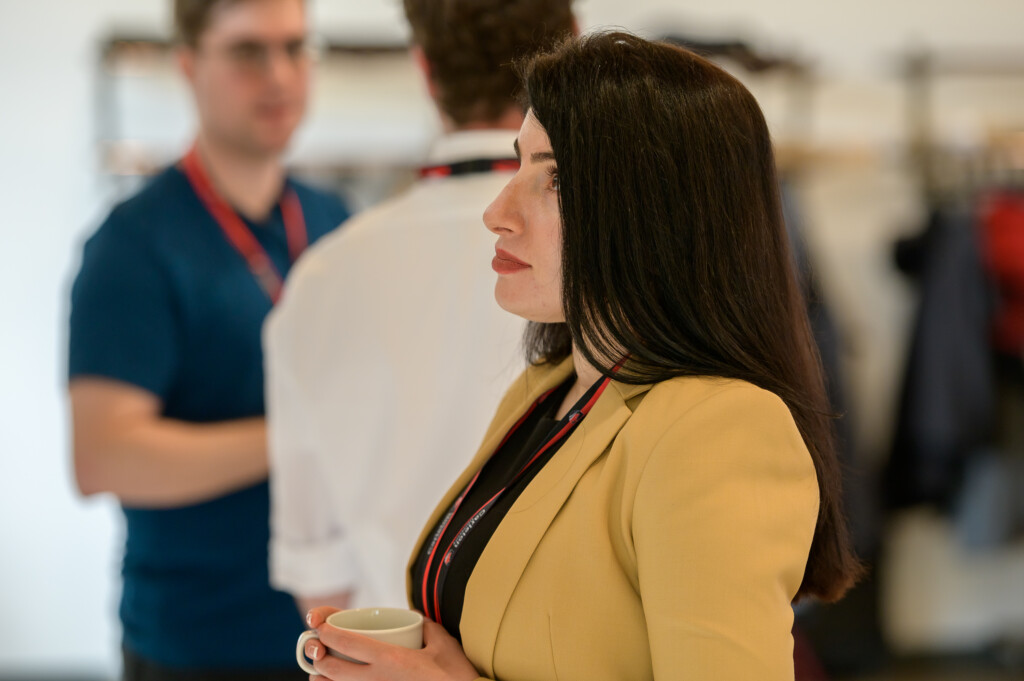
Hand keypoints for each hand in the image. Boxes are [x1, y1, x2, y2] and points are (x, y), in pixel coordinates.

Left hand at [304, 606, 479, 680]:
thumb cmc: (456, 677)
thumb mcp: (442, 645)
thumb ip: (426, 628)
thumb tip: (418, 620)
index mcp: (390, 659)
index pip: (347, 642)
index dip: (327, 632)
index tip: (319, 626)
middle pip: (331, 668)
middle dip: (318, 655)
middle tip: (316, 647)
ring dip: (323, 679)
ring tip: (322, 671)